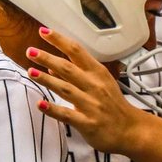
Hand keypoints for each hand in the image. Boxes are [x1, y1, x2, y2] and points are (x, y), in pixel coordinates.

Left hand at [26, 26, 145, 155]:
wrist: (131, 130)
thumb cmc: (114, 105)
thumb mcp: (100, 84)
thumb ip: (76, 75)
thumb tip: (51, 67)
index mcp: (98, 73)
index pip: (77, 51)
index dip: (59, 40)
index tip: (44, 31)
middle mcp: (95, 86)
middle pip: (68, 68)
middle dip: (48, 58)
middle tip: (31, 51)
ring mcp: (92, 105)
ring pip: (66, 89)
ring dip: (47, 80)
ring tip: (31, 72)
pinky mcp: (88, 123)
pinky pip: (67, 115)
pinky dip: (53, 109)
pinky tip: (41, 104)